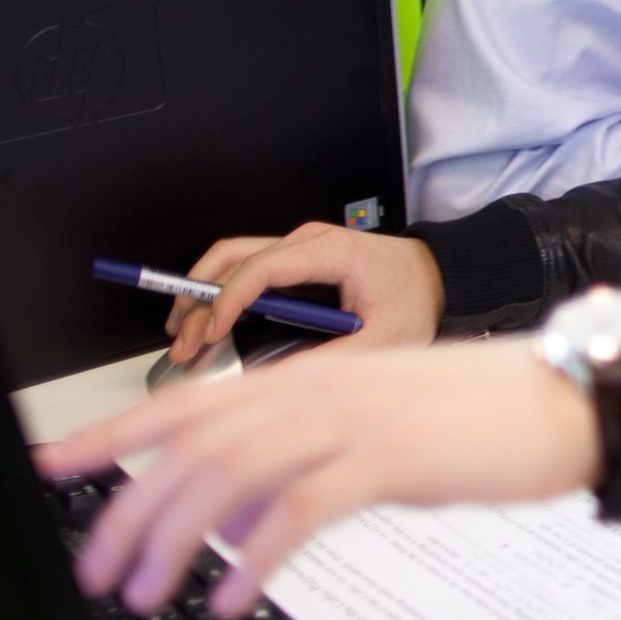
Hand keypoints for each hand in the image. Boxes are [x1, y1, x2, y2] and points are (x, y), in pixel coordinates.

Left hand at [37, 338, 598, 618]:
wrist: (569, 401)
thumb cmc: (485, 418)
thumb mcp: (380, 433)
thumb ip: (307, 463)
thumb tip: (238, 516)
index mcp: (311, 379)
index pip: (187, 403)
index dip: (112, 435)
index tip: (54, 468)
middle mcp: (318, 390)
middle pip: (191, 446)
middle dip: (127, 511)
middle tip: (95, 570)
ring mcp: (351, 421)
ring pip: (228, 476)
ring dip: (173, 542)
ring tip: (146, 596)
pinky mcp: (388, 459)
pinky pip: (296, 511)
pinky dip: (251, 557)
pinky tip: (231, 597)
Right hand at [163, 225, 442, 361]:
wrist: (437, 279)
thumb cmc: (414, 301)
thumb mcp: (383, 341)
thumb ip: (334, 358)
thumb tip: (283, 377)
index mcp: (331, 252)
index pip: (262, 268)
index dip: (228, 300)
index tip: (212, 333)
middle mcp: (308, 242)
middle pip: (233, 258)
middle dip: (201, 300)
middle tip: (185, 342)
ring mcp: (299, 248)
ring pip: (231, 259)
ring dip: (201, 292)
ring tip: (184, 334)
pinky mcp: (296, 261)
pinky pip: (246, 268)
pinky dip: (219, 292)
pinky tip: (207, 323)